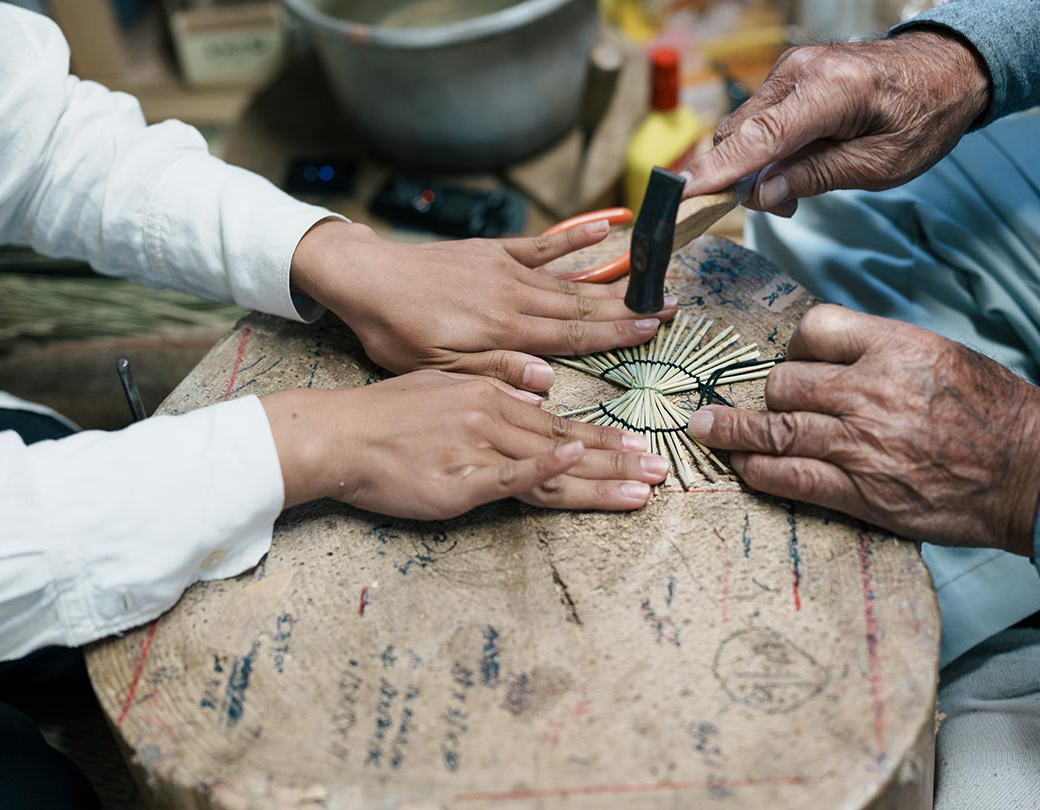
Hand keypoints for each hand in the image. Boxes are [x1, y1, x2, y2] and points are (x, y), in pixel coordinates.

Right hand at [261, 370, 668, 518]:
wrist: (339, 433)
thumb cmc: (386, 414)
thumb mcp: (446, 385)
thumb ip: (492, 389)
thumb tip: (534, 393)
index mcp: (493, 396)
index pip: (561, 424)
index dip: (604, 441)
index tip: (640, 449)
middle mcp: (494, 418)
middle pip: (568, 445)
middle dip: (619, 461)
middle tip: (661, 471)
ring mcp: (479, 447)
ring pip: (552, 463)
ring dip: (602, 476)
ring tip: (643, 486)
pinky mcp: (460, 479)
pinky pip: (510, 474)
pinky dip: (544, 466)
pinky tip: (575, 463)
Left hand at [289, 220, 675, 391]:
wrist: (366, 280)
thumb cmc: (398, 333)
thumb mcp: (439, 368)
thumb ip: (496, 372)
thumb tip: (548, 381)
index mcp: (505, 332)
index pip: (574, 336)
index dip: (618, 334)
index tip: (655, 329)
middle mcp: (515, 298)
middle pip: (583, 307)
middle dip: (630, 309)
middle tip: (672, 306)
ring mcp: (506, 271)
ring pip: (569, 280)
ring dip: (613, 281)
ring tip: (651, 280)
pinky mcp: (492, 251)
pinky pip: (541, 245)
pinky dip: (574, 238)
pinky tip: (603, 229)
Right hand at [680, 30, 989, 214]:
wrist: (946, 70)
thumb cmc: (922, 117)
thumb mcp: (878, 166)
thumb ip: (814, 178)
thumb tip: (760, 197)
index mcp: (829, 91)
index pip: (757, 139)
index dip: (717, 171)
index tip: (680, 196)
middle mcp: (800, 71)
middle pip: (740, 134)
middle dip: (741, 178)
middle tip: (782, 208)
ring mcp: (791, 69)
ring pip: (745, 129)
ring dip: (755, 166)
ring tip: (796, 188)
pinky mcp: (789, 74)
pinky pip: (760, 118)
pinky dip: (765, 148)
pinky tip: (796, 165)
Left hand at [686, 306, 1039, 555]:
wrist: (1032, 474)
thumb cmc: (995, 413)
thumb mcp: (943, 356)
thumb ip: (884, 351)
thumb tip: (832, 355)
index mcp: (895, 347)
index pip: (815, 327)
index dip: (793, 344)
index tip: (790, 359)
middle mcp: (872, 390)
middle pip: (785, 380)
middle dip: (767, 392)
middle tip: (758, 402)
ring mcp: (863, 443)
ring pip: (775, 427)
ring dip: (731, 429)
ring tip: (704, 427)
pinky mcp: (863, 491)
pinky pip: (791, 477)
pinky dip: (759, 469)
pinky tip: (742, 466)